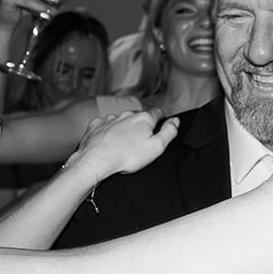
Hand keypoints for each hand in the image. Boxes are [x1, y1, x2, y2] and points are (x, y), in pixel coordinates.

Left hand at [63, 109, 178, 181]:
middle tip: (142, 140)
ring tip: (124, 144)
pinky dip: (108, 131)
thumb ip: (169, 132)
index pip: (157, 113)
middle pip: (138, 116)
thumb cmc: (126, 156)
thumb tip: (175, 121)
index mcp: (143, 119)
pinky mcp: (96, 126)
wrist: (97, 160)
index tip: (160, 126)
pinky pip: (105, 125)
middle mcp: (126, 115)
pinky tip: (109, 142)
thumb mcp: (157, 147)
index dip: (161, 119)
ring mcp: (110, 119)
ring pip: (121, 120)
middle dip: (141, 125)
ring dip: (124, 128)